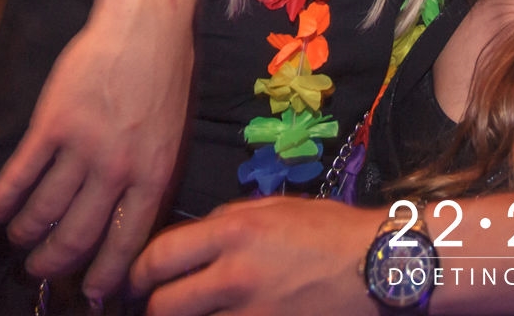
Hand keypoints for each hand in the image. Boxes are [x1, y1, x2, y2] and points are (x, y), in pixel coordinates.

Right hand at [0, 9, 190, 301]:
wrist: (145, 23)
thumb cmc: (164, 76)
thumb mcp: (173, 134)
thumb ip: (151, 178)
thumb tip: (132, 223)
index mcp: (153, 175)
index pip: (126, 241)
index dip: (104, 274)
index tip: (88, 292)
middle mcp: (118, 169)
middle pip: (77, 235)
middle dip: (53, 261)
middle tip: (39, 270)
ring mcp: (84, 146)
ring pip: (44, 210)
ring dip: (24, 232)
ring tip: (15, 238)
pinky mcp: (53, 122)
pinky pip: (22, 173)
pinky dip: (3, 198)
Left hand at [130, 197, 380, 314]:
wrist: (379, 266)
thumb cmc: (331, 230)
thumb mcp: (275, 208)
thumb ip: (228, 221)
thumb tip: (192, 240)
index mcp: (233, 233)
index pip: (159, 256)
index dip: (136, 273)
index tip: (134, 280)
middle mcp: (235, 275)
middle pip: (163, 306)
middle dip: (150, 307)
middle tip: (152, 305)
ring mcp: (251, 314)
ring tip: (185, 311)